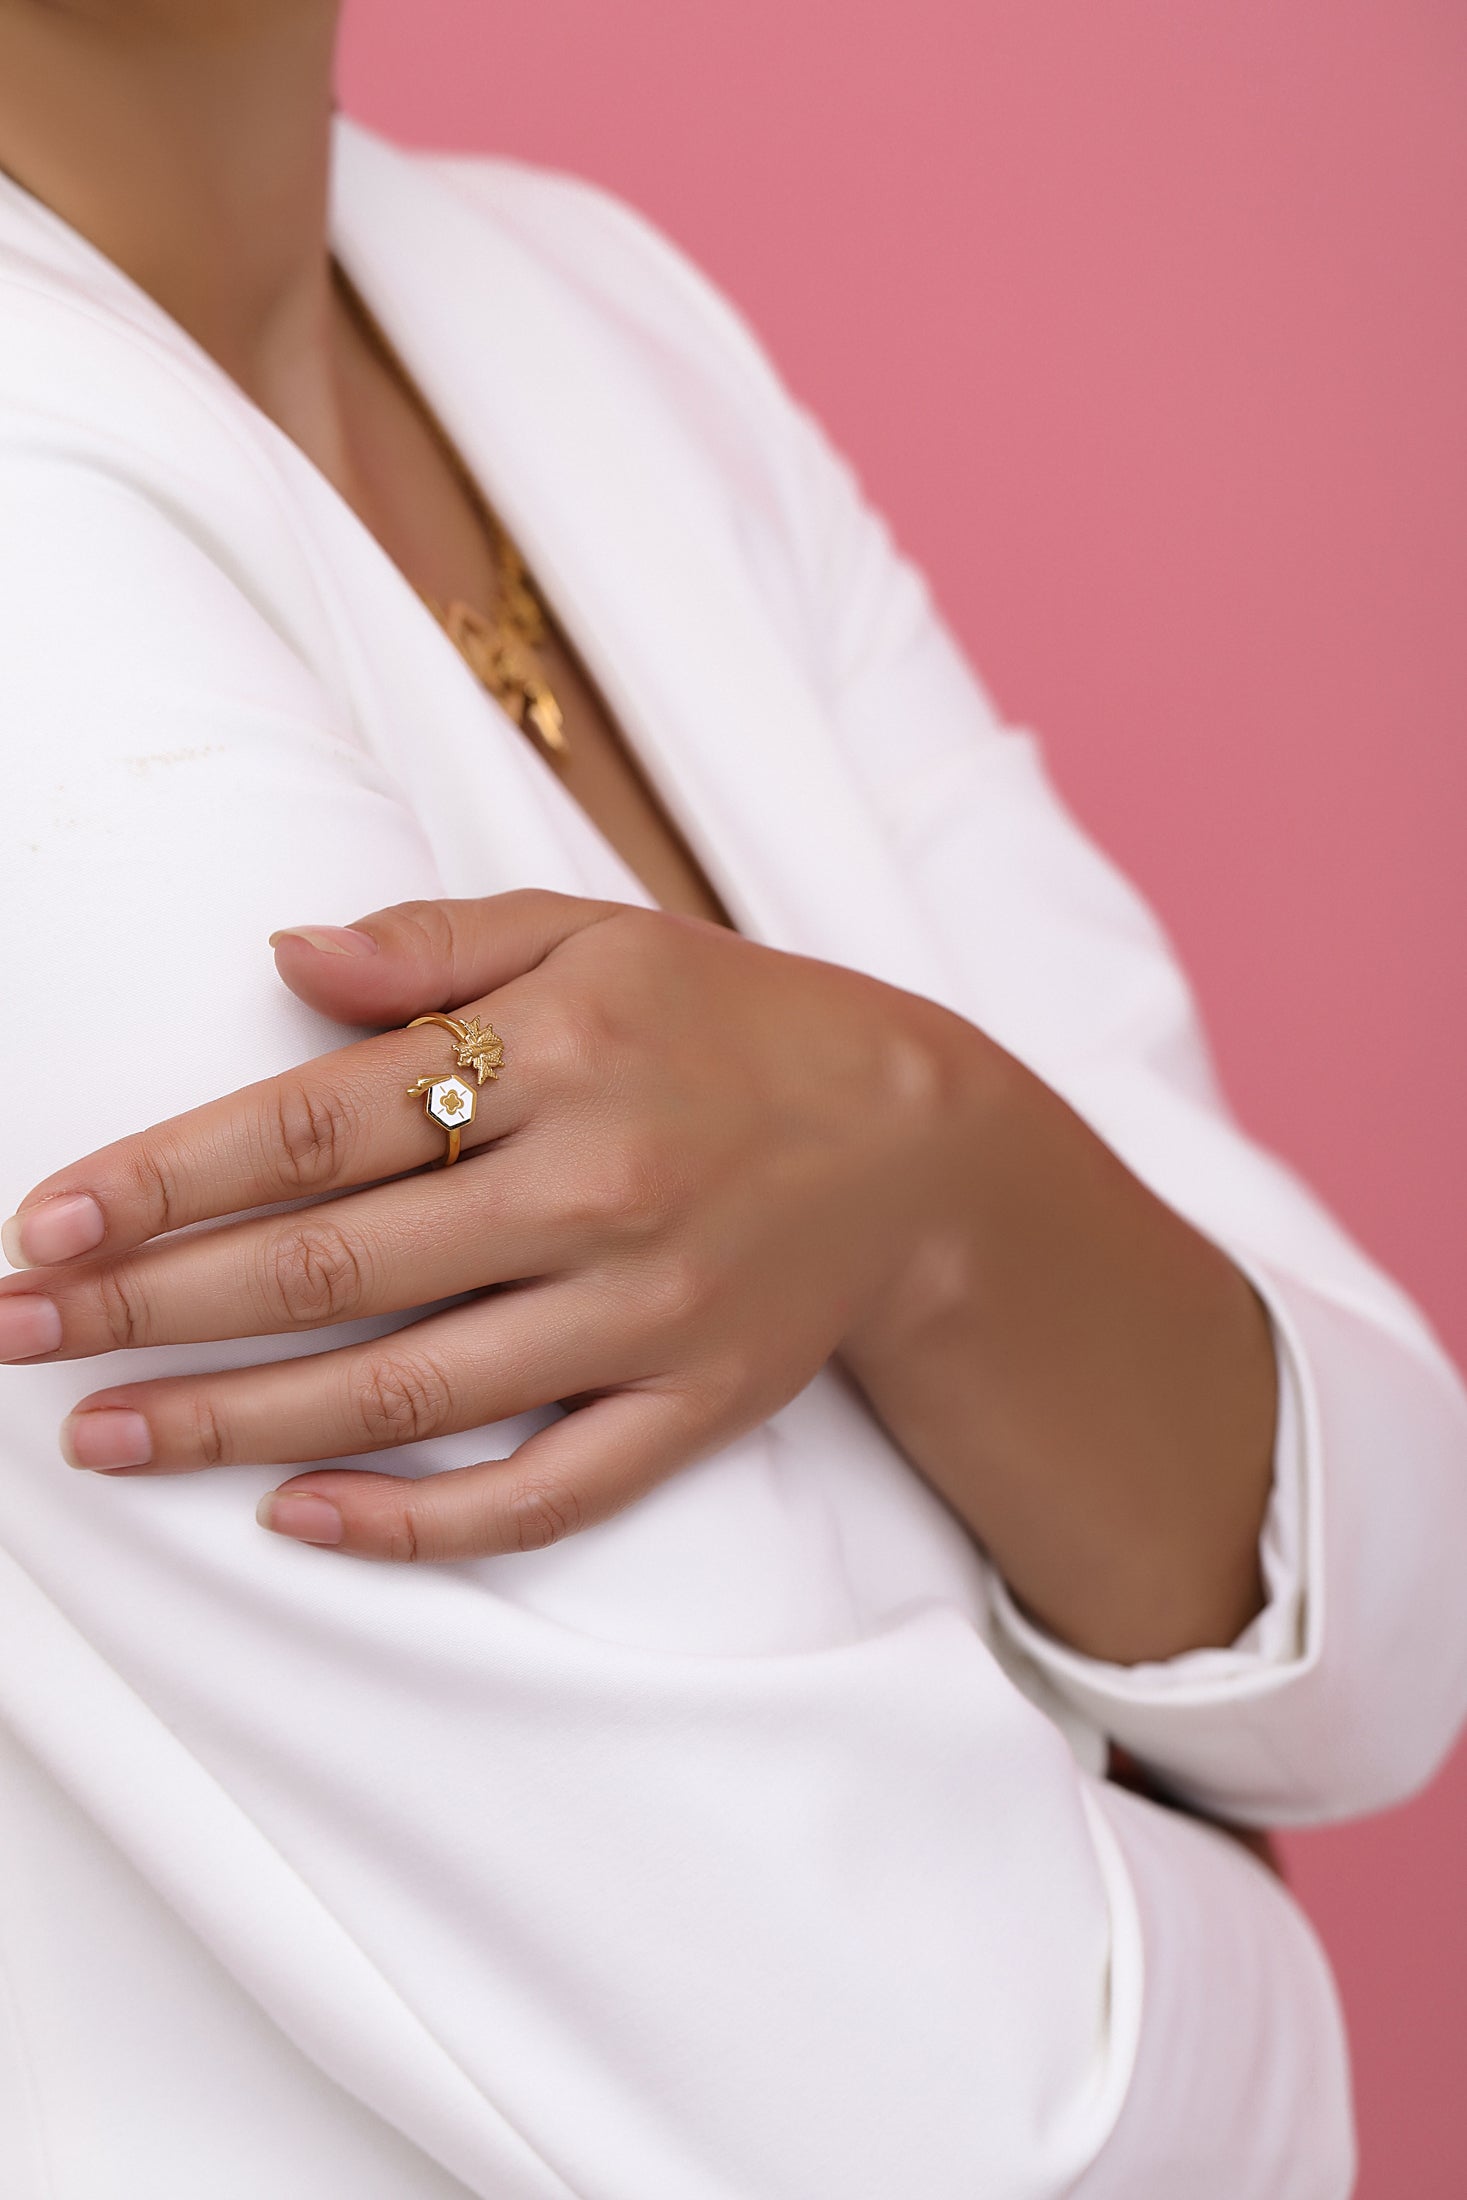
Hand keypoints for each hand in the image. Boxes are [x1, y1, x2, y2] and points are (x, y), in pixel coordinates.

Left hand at [0, 892, 984, 1560]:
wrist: (916, 1142)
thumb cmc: (729, 1023)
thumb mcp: (594, 930)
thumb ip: (433, 941)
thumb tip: (280, 955)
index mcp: (560, 1052)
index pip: (314, 1123)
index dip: (164, 1179)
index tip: (46, 1224)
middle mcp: (597, 1188)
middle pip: (331, 1269)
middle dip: (151, 1308)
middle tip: (18, 1336)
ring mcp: (646, 1313)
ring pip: (406, 1396)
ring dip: (235, 1424)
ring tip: (104, 1438)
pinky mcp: (691, 1406)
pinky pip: (539, 1493)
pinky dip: (414, 1523)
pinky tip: (296, 1519)